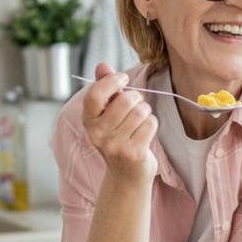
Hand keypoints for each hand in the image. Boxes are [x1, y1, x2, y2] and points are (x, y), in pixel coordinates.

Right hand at [82, 62, 156, 186]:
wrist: (126, 175)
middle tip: (137, 106)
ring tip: (140, 121)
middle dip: (137, 98)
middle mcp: (98, 134)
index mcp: (89, 122)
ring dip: (145, 112)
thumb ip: (105, 89)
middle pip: (125, 100)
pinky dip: (152, 124)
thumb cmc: (119, 138)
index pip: (95, 94)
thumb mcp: (107, 114)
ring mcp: (115, 145)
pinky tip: (145, 133)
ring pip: (140, 111)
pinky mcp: (133, 153)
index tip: (123, 79)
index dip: (111, 81)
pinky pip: (150, 124)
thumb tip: (102, 65)